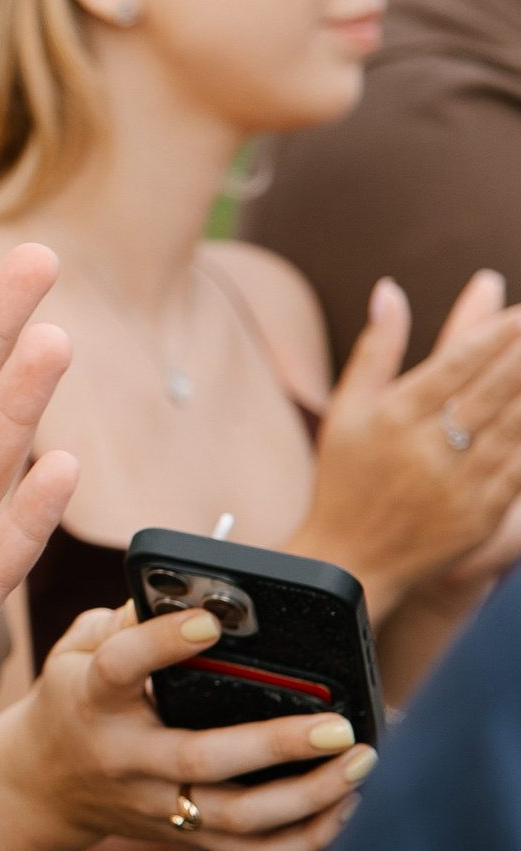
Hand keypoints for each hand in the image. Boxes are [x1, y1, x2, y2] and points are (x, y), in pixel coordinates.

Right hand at [0, 601, 368, 850]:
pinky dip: (305, 837)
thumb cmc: (74, 700)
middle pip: (202, 758)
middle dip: (276, 743)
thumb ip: (127, 618)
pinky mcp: (184, 835)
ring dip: (308, 795)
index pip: (121, 667)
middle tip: (339, 725)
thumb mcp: (77, 648)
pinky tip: (344, 805)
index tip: (210, 620)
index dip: (163, 642)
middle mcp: (127, 758)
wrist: (42, 786)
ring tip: (361, 762)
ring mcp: (158, 804)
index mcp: (93, 698)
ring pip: (238, 817)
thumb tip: (199, 594)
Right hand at [303, 270, 520, 615]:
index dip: (492, 335)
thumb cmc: (345, 476)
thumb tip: (390, 289)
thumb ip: (376, 349)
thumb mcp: (347, 410)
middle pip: (491, 391)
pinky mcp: (481, 514)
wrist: (352, 561)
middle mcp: (427, 449)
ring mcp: (458, 484)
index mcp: (393, 417)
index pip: (454, 364)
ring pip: (514, 427)